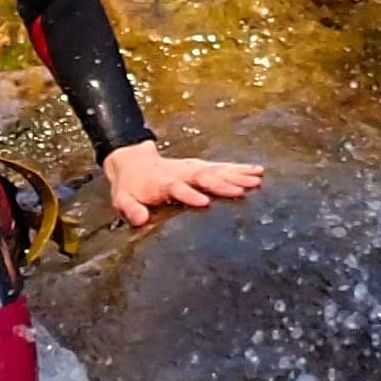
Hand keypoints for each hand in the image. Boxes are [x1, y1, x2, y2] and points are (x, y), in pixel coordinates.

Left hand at [99, 141, 264, 229]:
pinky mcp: (202, 167)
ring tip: (257, 180)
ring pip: (217, 170)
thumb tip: (140, 219)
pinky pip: (223, 167)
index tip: (204, 202)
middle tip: (242, 190)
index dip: (189, 194)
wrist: (133, 161)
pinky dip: (241, 169)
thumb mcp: (122, 199)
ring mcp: (193, 168)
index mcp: (162, 182)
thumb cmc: (130, 186)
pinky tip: (258, 171)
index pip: (177, 188)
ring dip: (237, 174)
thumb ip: (130, 208)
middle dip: (222, 183)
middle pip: (204, 176)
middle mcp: (181, 173)